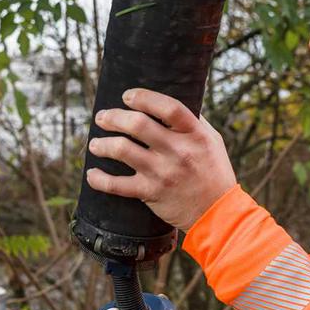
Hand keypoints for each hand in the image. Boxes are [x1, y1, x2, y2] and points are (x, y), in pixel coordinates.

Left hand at [85, 88, 235, 230]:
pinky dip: (99, 179)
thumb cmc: (214, 173)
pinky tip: (92, 174)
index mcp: (195, 135)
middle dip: (113, 117)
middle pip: (137, 124)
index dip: (143, 97)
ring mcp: (163, 173)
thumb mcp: (212, 141)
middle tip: (102, 117)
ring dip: (102, 144)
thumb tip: (168, 104)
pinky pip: (117, 185)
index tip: (127, 96)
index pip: (168, 107)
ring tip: (95, 144)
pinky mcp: (151, 193)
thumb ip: (193, 122)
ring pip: (122, 150)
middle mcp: (178, 151)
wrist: (217, 213)